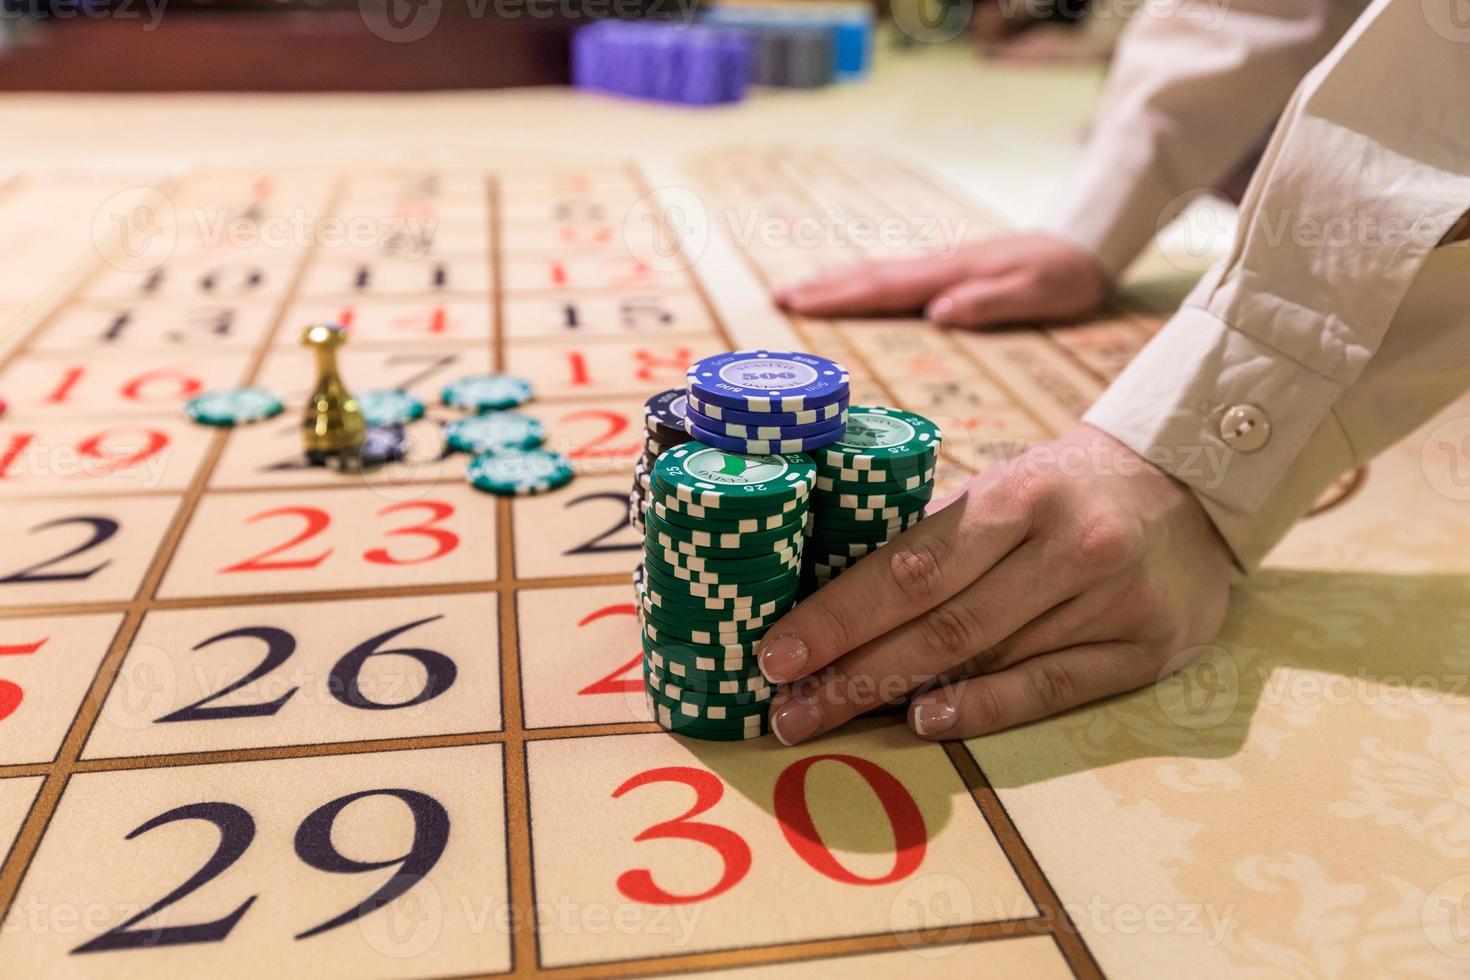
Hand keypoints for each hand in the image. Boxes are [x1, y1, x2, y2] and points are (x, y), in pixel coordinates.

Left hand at [758, 424, 1234, 743]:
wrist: (1189, 488)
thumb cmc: (1065, 491)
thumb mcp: (1003, 487)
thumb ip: (935, 540)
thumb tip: (834, 602)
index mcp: (1017, 494)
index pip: (909, 567)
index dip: (838, 617)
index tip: (777, 655)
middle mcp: (1066, 546)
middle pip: (939, 624)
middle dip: (850, 673)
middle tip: (787, 711)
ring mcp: (1110, 601)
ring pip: (986, 659)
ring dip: (897, 696)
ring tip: (829, 720)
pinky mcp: (1143, 648)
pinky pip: (1049, 687)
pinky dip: (983, 709)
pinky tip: (925, 722)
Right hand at [772, 233, 1108, 328]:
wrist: (1088, 243)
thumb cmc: (1066, 276)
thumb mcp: (1038, 293)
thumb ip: (990, 301)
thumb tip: (937, 312)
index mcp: (951, 275)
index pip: (884, 288)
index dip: (838, 298)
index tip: (796, 304)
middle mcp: (939, 267)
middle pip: (869, 277)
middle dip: (822, 288)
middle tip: (775, 300)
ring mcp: (942, 266)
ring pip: (878, 274)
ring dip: (837, 283)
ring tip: (798, 293)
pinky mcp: (950, 272)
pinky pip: (895, 279)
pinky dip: (865, 284)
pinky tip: (855, 290)